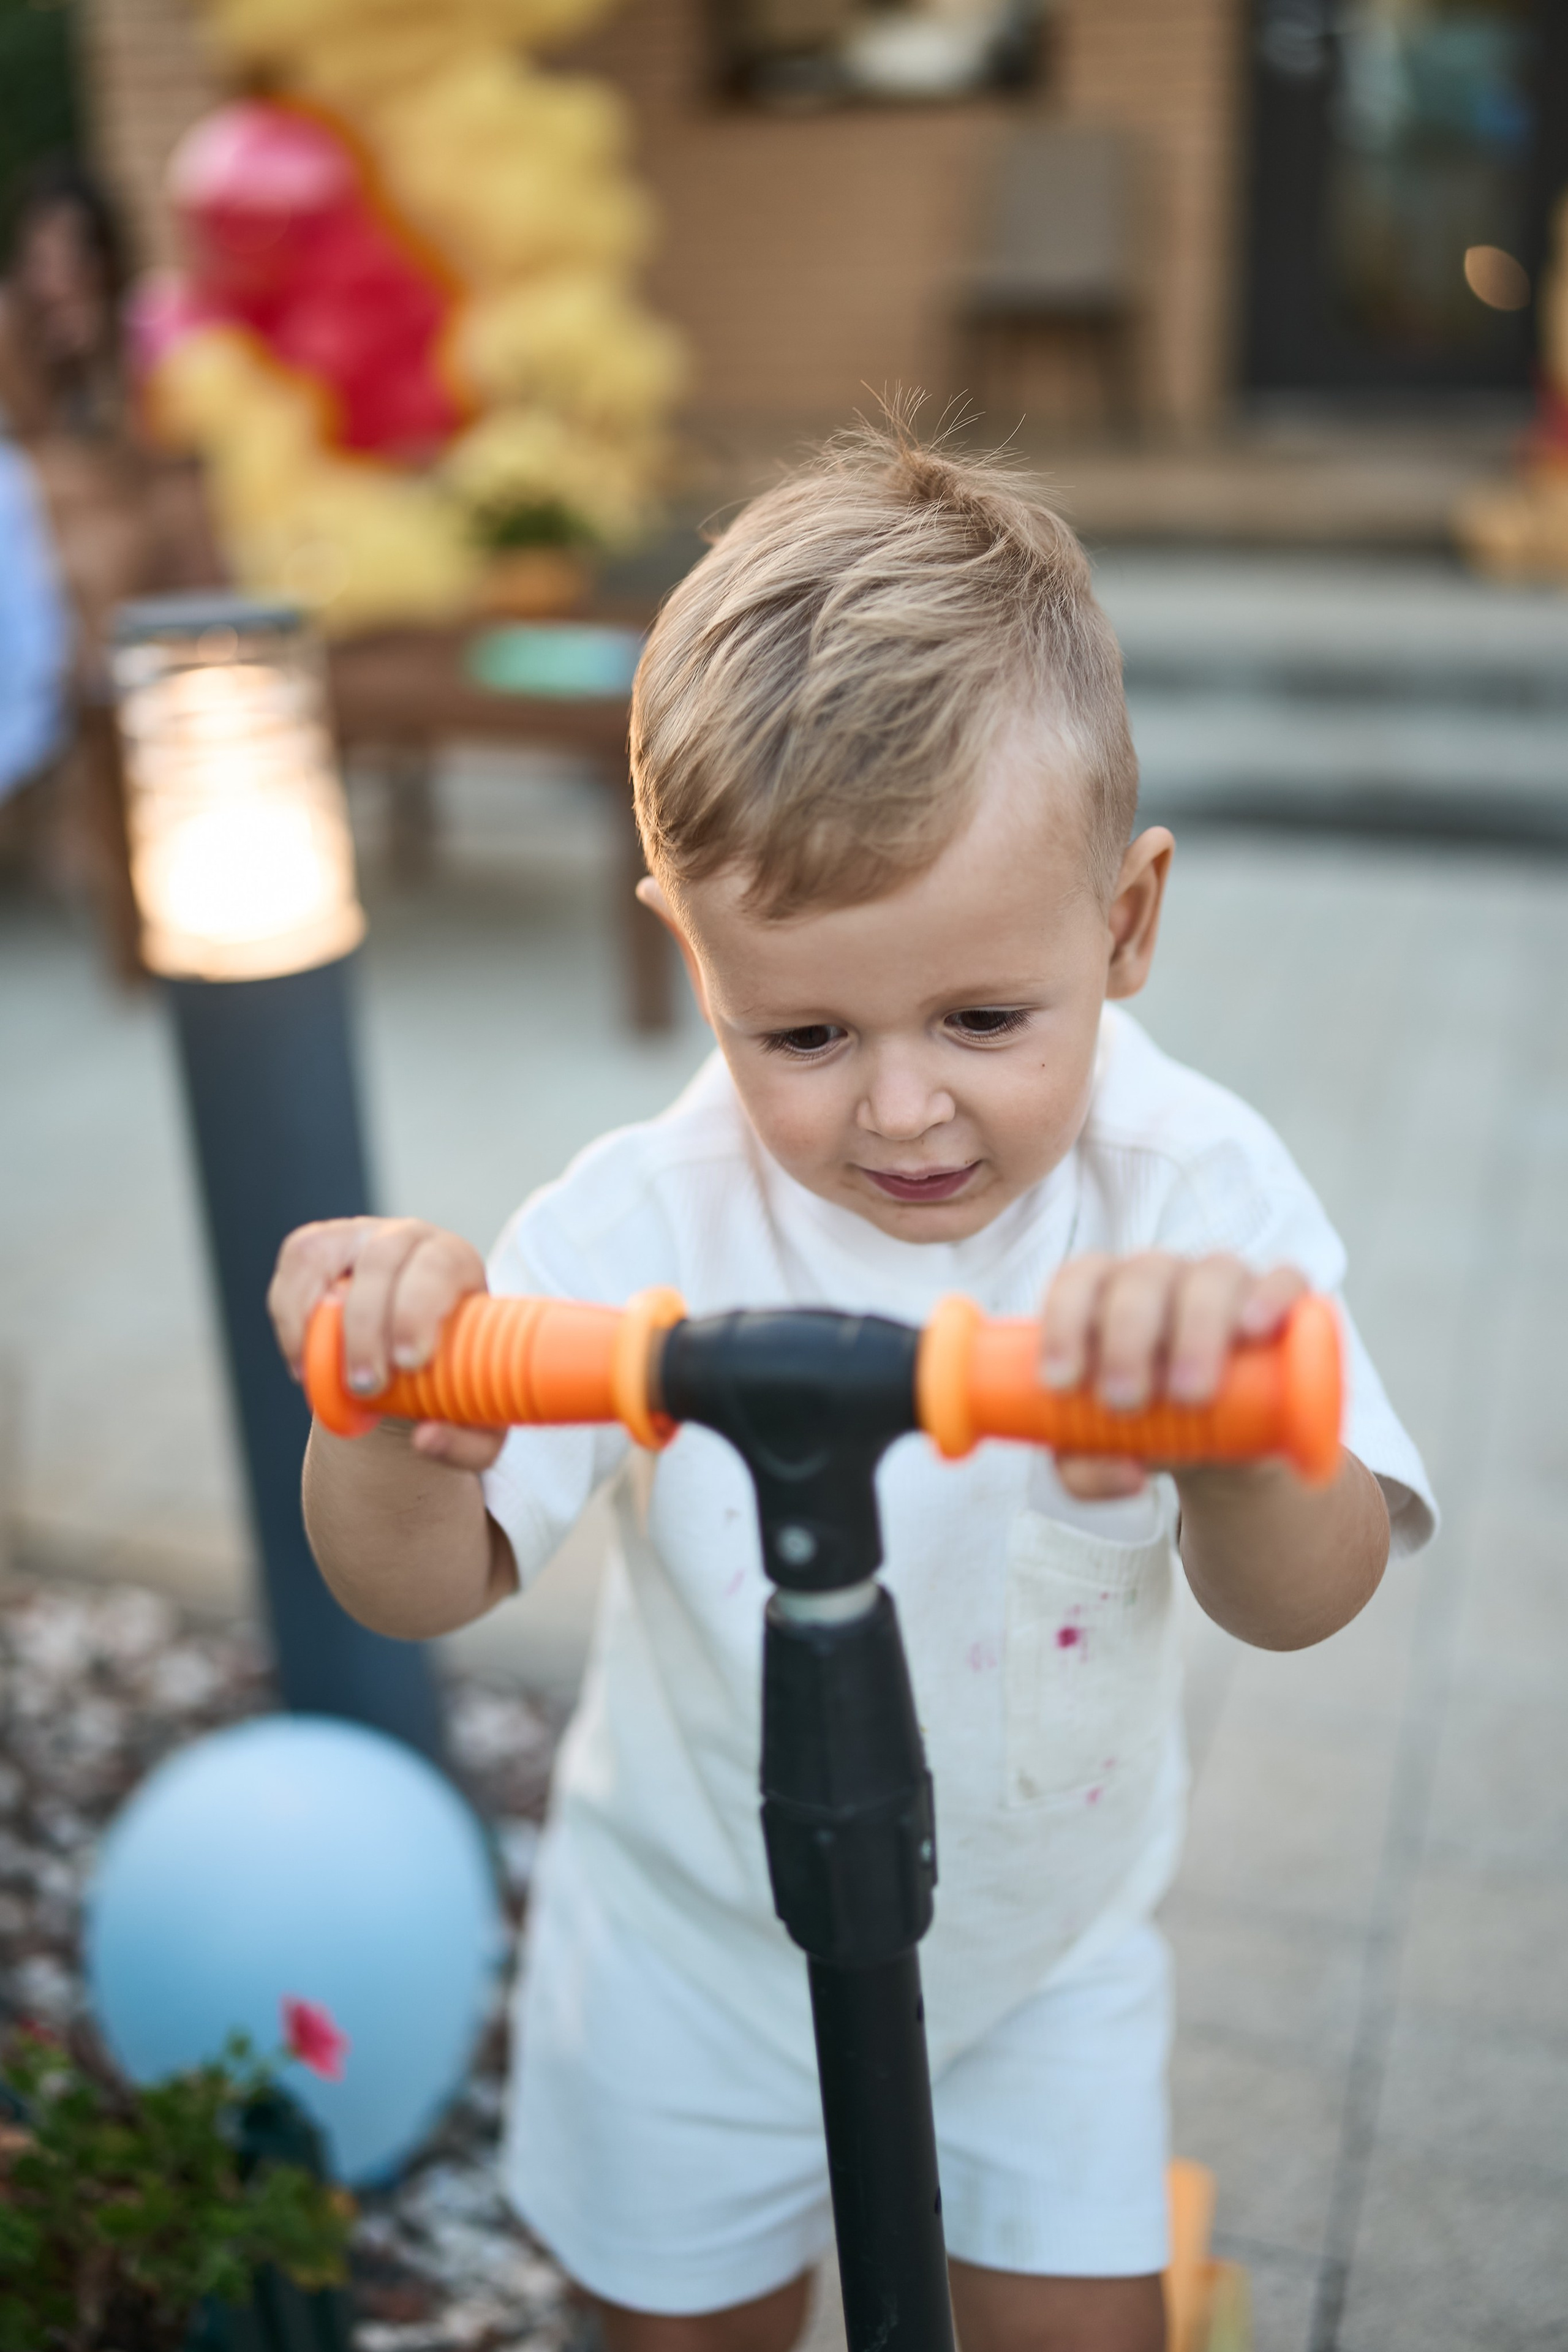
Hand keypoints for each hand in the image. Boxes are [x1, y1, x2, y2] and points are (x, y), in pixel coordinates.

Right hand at [267, 1217, 502, 1470]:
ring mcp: (359, 1236)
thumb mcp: (475, 1416)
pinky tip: (301, 1361)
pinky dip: (290, 1315)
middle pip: (382, 1261)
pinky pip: (295, 1266)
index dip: (418, 1312)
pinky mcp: (318, 1246)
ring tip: (316, 1378)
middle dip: (366, 1327)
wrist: (409, 1359)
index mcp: (457, 1265)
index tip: (409, 1364)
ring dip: (314, 1318)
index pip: (439, 1269)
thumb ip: (469, 1442)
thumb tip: (425, 1438)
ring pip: (327, 1256)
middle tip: (365, 1387)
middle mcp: (410, 1238)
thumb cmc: (452, 1380)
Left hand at [1038, 1251, 1306, 1501]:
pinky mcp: (1283, 1299)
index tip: (1063, 1384)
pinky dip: (1270, 1298)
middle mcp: (1163, 1276)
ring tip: (1189, 1395)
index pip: (1077, 1281)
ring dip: (1195, 1332)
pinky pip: (1283, 1280)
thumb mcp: (1101, 1456)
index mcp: (1105, 1295)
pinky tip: (1254, 1330)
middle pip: (1140, 1281)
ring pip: (1210, 1279)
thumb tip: (1126, 1475)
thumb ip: (1085, 1473)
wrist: (1226, 1447)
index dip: (1063, 1323)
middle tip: (1125, 1404)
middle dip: (1127, 1342)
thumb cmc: (1147, 1429)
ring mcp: (1225, 1282)